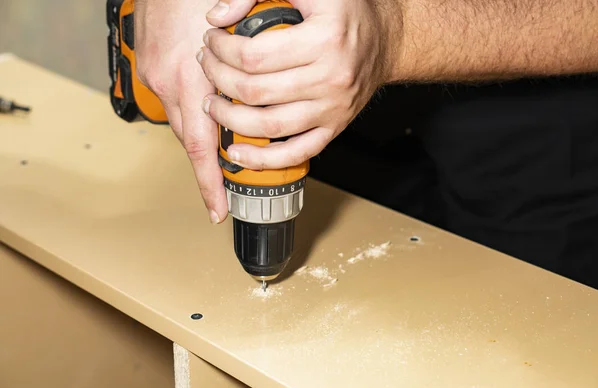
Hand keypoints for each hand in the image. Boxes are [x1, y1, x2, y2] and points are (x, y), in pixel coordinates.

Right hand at [135, 0, 265, 222]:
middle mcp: (170, 82)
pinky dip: (192, 114)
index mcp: (191, 79)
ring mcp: (157, 75)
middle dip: (206, 171)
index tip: (217, 210)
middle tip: (220, 195)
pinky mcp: (152, 66)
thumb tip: (265, 95)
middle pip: (191, 140)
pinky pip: (174, 102)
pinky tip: (208, 114)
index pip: (202, 145)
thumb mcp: (236, 24)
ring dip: (201, 140)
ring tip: (219, 159)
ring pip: (182, 123)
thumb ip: (248, 64)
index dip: (209, 182)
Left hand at [199, 0, 393, 169]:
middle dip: (218, 80)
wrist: (386, 40)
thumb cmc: (345, 10)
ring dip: (230, 120)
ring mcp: (333, 109)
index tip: (211, 41)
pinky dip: (263, 159)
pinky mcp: (334, 128)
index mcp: (324, 39)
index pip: (254, 54)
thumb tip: (218, 18)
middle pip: (255, 91)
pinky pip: (296, 152)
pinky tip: (238, 153)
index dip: (221, 49)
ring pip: (269, 126)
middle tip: (208, 66)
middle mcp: (331, 78)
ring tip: (213, 105)